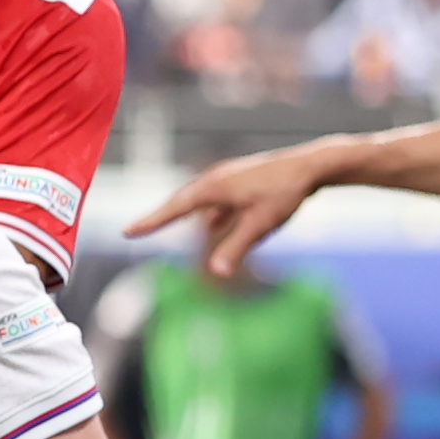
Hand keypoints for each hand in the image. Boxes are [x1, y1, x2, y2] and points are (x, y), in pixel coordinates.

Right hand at [129, 142, 326, 275]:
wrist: (311, 165)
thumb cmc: (285, 194)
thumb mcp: (261, 225)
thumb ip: (236, 248)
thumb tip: (216, 273)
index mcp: (214, 188)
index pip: (174, 208)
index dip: (150, 222)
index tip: (128, 232)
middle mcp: (215, 179)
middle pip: (179, 201)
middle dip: (158, 216)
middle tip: (135, 230)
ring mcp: (228, 178)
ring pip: (197, 199)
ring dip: (180, 211)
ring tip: (163, 223)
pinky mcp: (241, 180)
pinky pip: (214, 199)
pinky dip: (206, 211)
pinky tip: (212, 222)